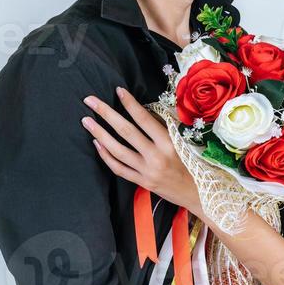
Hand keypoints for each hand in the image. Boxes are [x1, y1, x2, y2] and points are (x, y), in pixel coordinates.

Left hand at [81, 88, 201, 212]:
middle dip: (106, 113)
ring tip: (87, 121)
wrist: (197, 194)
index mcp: (169, 143)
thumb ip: (164, 130)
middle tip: (90, 100)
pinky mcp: (141, 182)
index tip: (118, 90)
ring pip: (117, 150)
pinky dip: (106, 155)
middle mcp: (156, 156)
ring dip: (99, 133)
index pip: (144, 118)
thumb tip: (142, 112)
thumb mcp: (182, 143)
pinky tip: (97, 144)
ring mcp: (146, 170)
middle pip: (126, 131)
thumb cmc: (192, 164)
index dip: (130, 103)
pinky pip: (118, 168)